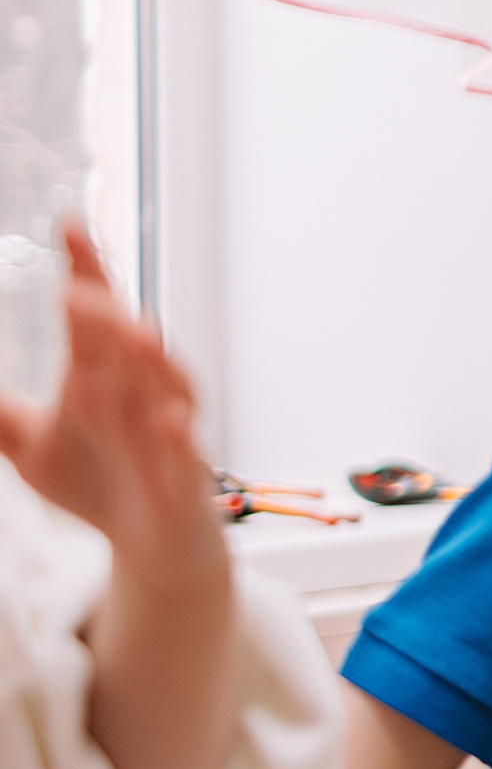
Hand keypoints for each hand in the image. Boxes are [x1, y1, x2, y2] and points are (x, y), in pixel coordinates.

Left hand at [0, 222, 223, 596]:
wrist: (144, 544)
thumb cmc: (95, 481)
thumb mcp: (26, 446)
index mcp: (100, 374)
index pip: (93, 310)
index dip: (85, 267)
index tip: (68, 224)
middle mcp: (138, 390)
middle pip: (128, 338)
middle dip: (107, 313)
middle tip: (74, 293)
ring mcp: (167, 428)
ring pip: (170, 382)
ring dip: (154, 358)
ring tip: (132, 334)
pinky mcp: (184, 473)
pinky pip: (188, 450)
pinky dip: (180, 436)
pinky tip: (169, 423)